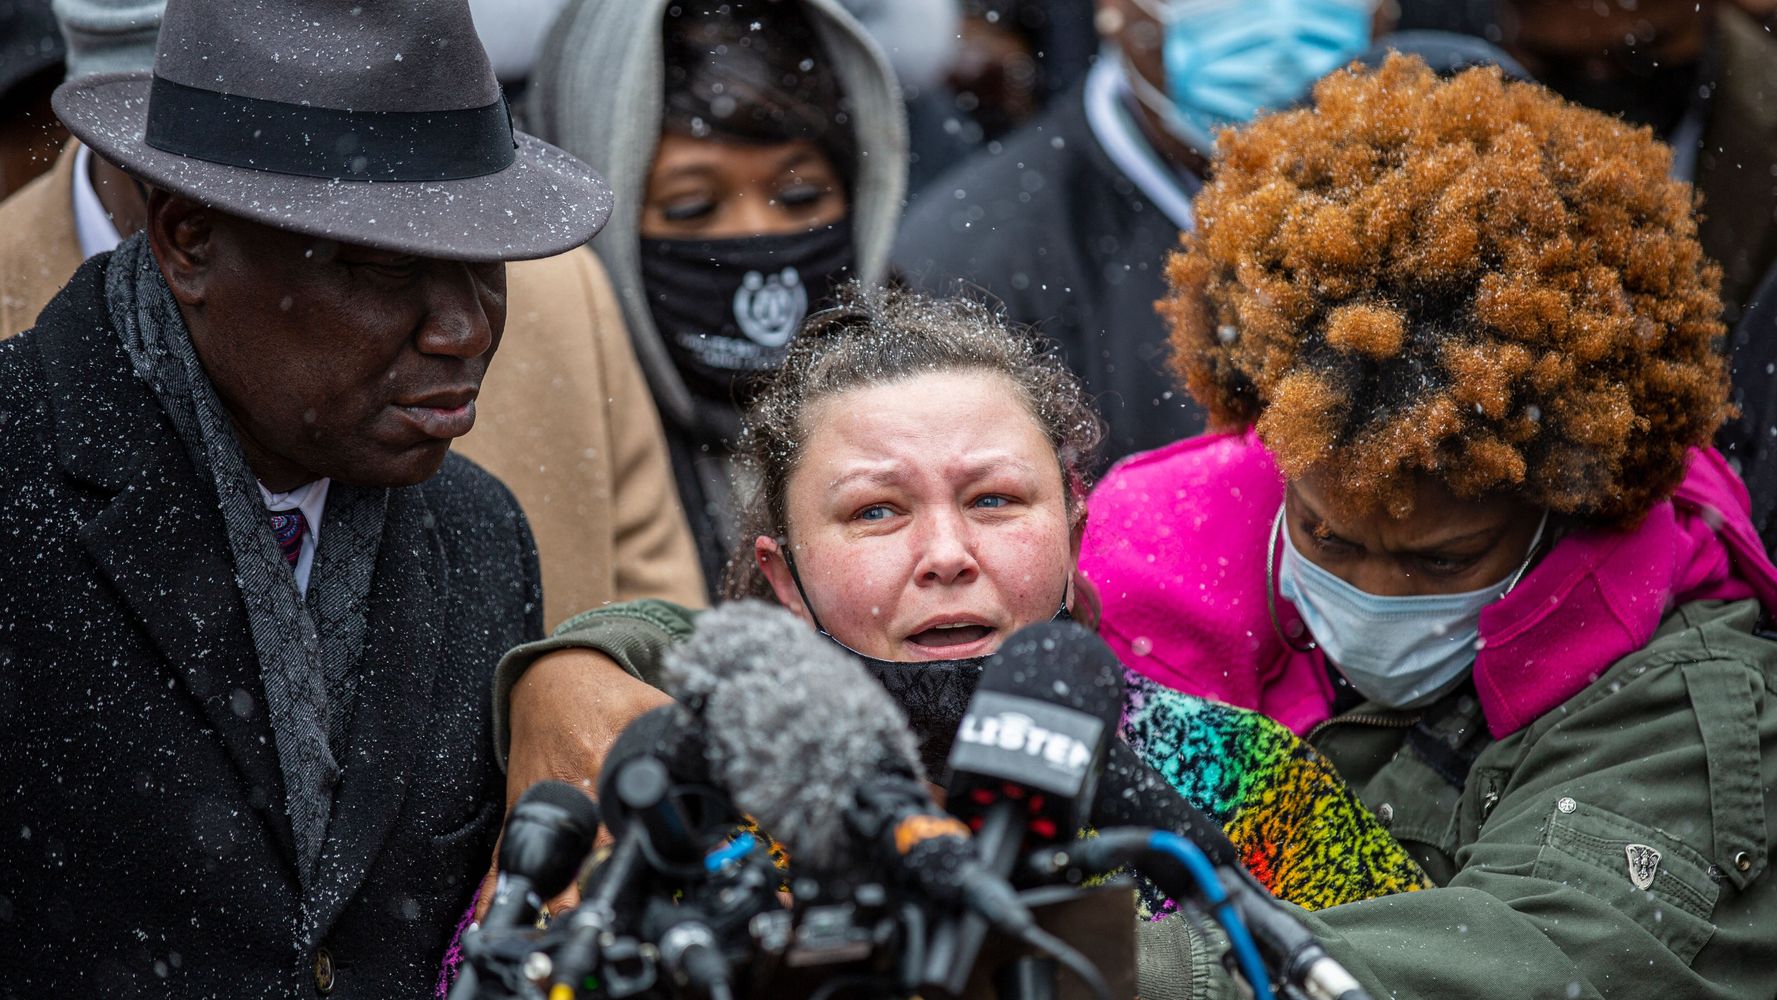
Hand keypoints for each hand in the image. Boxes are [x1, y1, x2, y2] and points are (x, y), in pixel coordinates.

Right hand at [474, 649, 671, 920]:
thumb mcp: (648, 702)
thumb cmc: (601, 694)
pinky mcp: (517, 810)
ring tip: (572, 928)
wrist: (549, 677)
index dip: (637, 851)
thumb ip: (685, 733)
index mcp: (604, 761)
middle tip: (616, 917)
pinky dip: (496, 892)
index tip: (649, 879)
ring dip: (559, 897)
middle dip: (602, 884)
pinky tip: (495, 919)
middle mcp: (571, 788)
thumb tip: (729, 758)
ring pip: (546, 863)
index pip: (624, 818)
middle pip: (587, 851)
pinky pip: (504, 858)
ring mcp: (538, 802)